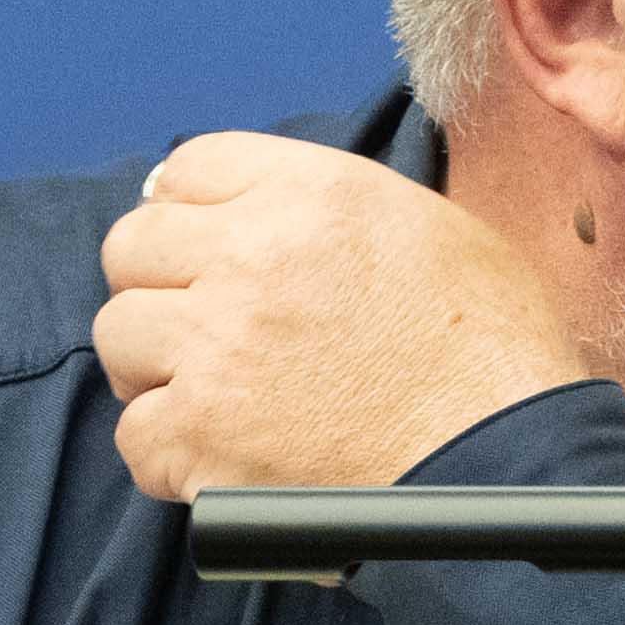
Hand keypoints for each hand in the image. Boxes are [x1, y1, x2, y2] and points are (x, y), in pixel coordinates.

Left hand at [94, 133, 591, 503]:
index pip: (191, 166)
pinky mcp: (200, 431)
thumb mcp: (437, 230)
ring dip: (156, 365)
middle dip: (160, 283)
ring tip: (212, 392)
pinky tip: (220, 454)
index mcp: (313, 195)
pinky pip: (135, 433)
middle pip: (133, 246)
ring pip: (119, 335)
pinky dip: (170, 451)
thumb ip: (340, 207)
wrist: (506, 459)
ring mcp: (216, 346)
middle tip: (202, 322)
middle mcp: (251, 257)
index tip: (204, 244)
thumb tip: (272, 210)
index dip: (192, 208)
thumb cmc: (495, 353)